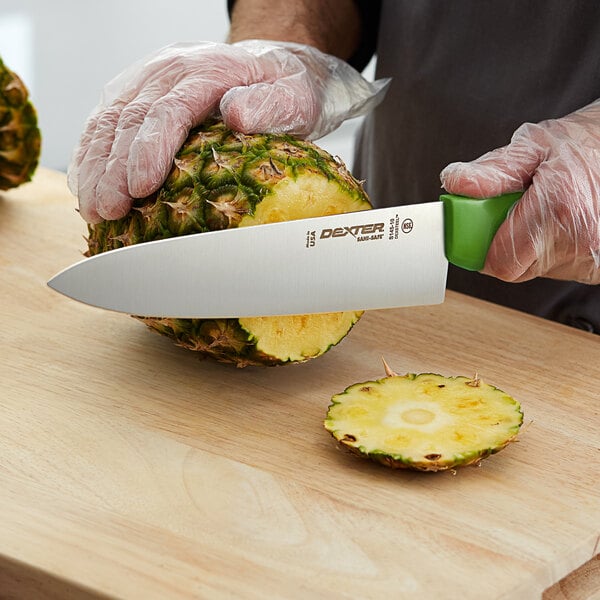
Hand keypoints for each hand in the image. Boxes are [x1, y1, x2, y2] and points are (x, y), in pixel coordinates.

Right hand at [68, 40, 388, 223]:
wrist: (271, 66)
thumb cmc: (283, 89)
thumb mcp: (293, 97)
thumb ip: (269, 105)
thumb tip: (238, 114)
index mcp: (207, 70)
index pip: (168, 110)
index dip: (149, 150)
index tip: (140, 187)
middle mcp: (170, 70)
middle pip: (130, 119)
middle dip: (113, 170)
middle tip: (108, 211)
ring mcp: (148, 80)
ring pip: (108, 120)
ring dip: (95, 167)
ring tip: (92, 209)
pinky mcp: (137, 93)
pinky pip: (104, 121)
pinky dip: (91, 155)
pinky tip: (86, 184)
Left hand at [441, 101, 599, 284]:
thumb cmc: (582, 144)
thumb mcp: (532, 146)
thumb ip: (492, 171)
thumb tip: (456, 184)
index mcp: (559, 209)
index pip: (500, 261)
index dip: (481, 248)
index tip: (475, 231)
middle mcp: (580, 239)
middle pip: (515, 268)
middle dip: (504, 243)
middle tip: (515, 212)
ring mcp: (592, 257)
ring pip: (536, 268)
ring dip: (530, 246)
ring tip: (545, 212)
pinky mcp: (599, 266)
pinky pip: (559, 268)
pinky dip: (552, 250)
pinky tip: (562, 224)